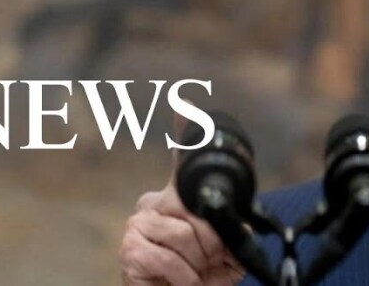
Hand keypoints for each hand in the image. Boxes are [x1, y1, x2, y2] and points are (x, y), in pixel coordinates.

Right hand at [119, 116, 245, 284]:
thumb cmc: (203, 277)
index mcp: (175, 197)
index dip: (187, 127)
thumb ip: (230, 224)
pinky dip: (181, 276)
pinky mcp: (130, 248)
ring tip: (193, 274)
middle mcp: (153, 203)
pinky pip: (167, 257)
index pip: (183, 159)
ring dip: (197, 264)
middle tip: (209, 261)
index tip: (185, 101)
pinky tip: (180, 282)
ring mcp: (137, 224)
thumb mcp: (227, 249)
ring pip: (184, 234)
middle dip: (212, 242)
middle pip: (196, 207)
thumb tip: (238, 213)